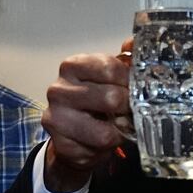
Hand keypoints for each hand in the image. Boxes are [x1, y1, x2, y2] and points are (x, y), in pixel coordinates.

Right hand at [42, 40, 132, 192]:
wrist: (75, 134)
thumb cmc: (96, 99)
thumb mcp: (111, 75)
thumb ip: (126, 58)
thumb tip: (133, 42)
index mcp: (72, 66)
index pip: (109, 68)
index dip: (129, 80)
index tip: (136, 87)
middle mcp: (58, 89)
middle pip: (110, 98)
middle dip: (128, 107)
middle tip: (131, 110)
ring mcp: (56, 118)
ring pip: (105, 131)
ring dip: (120, 131)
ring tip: (119, 126)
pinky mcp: (60, 145)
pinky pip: (97, 150)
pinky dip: (108, 147)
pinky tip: (104, 140)